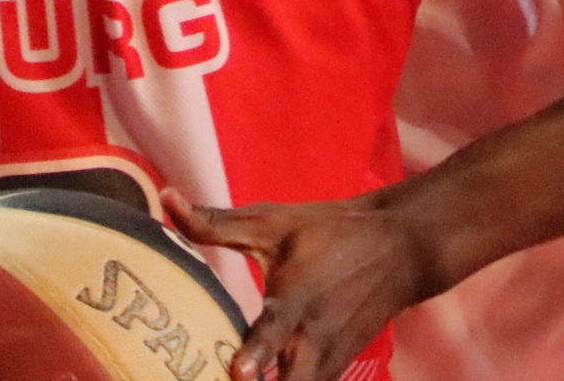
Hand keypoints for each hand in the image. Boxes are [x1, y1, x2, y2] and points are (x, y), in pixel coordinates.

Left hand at [164, 189, 421, 380]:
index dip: (256, 355)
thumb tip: (165, 199)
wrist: (398, 251)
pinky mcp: (338, 369)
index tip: (237, 371)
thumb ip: (215, 223)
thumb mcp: (272, 222)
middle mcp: (314, 339)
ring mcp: (330, 360)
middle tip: (223, 380)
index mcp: (296, 300)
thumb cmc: (327, 232)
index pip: (274, 333)